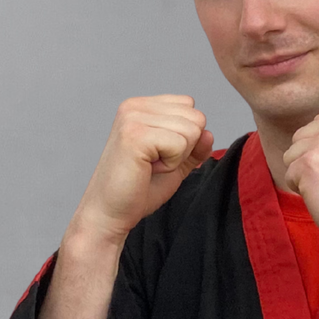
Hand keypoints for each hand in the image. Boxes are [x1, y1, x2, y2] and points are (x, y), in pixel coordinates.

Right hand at [69, 96, 212, 247]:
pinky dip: (170, 164)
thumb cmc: (136, 190)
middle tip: (154, 163)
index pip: (189, 106)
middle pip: (195, 117)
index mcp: (141, 107)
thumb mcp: (175, 164)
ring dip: (177, 157)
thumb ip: (194, 147)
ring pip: (191, 130)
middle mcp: (135, 107)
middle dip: (185, 147)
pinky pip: (180, 144)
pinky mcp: (136, 135)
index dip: (186, 137)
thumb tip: (209, 133)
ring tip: (150, 166)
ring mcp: (133, 118)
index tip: (158, 155)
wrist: (110, 213)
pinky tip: (148, 169)